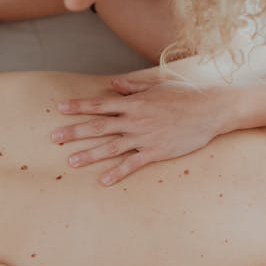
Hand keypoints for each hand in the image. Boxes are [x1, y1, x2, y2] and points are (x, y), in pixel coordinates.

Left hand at [51, 73, 226, 184]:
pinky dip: (117, 172)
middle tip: (54, 138)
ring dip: (90, 155)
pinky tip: (103, 180)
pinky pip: (132, 164)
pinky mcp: (156, 152)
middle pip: (98, 127)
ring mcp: (144, 137)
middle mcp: (135, 120)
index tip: (60, 109)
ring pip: (111, 147)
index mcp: (134, 103)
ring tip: (71, 162)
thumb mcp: (157, 86)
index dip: (79, 106)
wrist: (210, 110)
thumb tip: (112, 84)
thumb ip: (132, 87)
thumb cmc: (184, 96)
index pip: (100, 104)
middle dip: (75, 132)